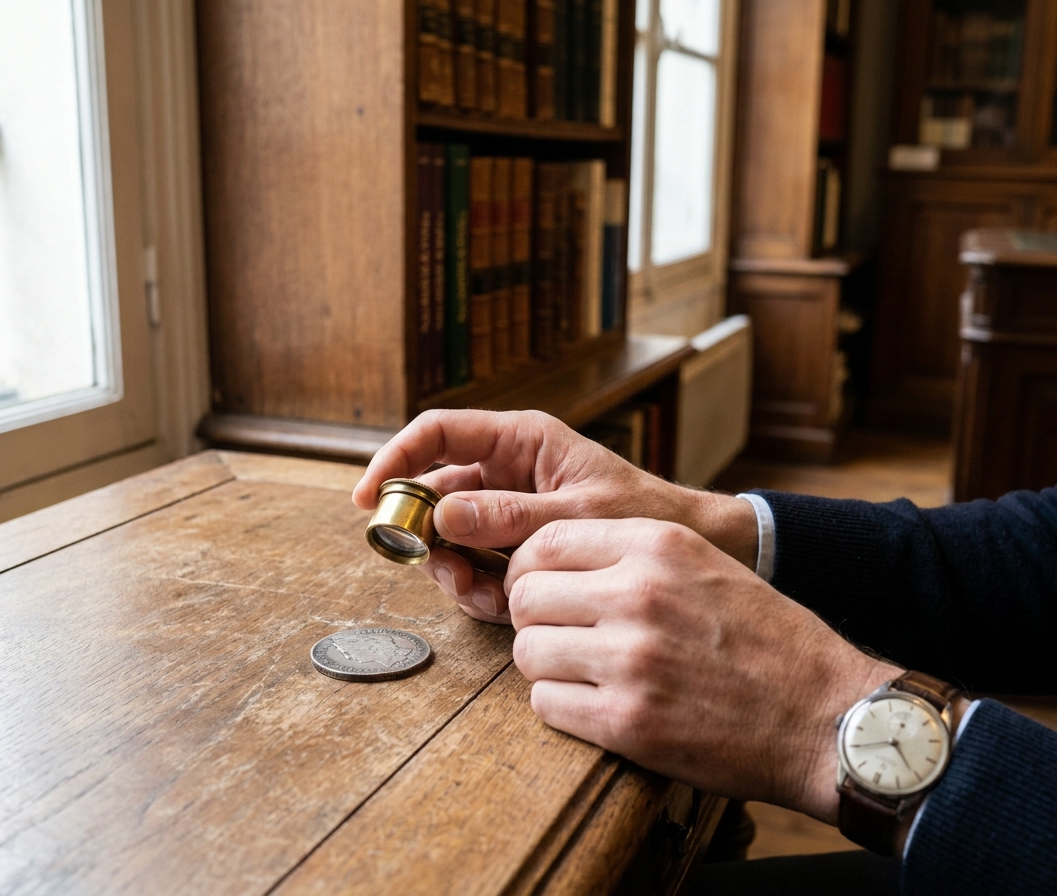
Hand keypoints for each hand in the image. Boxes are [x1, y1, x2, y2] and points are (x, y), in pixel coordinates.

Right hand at [353, 409, 758, 623]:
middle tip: (438, 568)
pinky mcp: (516, 548)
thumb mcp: (578, 514)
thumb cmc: (644, 514)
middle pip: (435, 493)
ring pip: (450, 538)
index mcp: (522, 441)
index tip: (366, 498)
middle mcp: (507, 471)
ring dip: (454, 571)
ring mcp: (509, 511)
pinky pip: (476, 566)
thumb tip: (443, 516)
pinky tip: (501, 603)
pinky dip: (478, 589)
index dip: (395, 460)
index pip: (438, 433)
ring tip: (482, 592)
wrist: (689, 549)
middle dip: (427, 535)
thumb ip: (511, 516)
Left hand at [504, 516, 899, 821]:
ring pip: (528, 651)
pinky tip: (596, 704)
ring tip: (582, 673)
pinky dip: (561, 707)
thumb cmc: (765, 640)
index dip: (532, 570)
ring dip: (546, 665)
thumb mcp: (704, 564)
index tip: (545, 592)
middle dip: (535, 619)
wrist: (825, 715)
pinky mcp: (627, 721)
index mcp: (657, 544)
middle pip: (526, 596)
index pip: (544, 541)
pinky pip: (545, 704)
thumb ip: (632, 552)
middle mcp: (639, 593)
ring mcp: (631, 659)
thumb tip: (550, 558)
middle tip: (560, 637)